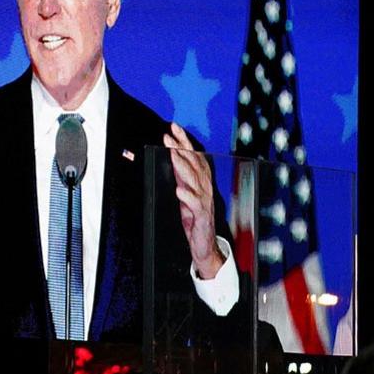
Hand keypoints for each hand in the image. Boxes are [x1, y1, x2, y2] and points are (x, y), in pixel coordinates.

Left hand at [164, 122, 223, 278]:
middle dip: (182, 148)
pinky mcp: (202, 217)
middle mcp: (204, 189)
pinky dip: (187, 197)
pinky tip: (179, 190)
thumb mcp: (185, 194)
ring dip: (184, 167)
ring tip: (173, 155)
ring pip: (195, 181)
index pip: (193, 156)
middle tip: (169, 136)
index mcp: (200, 182)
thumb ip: (181, 177)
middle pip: (195, 164)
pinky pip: (195, 205)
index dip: (185, 142)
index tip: (174, 128)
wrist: (204, 246)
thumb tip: (172, 158)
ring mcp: (204, 202)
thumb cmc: (195, 219)